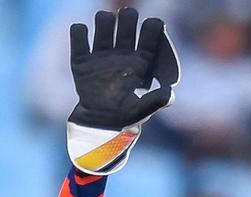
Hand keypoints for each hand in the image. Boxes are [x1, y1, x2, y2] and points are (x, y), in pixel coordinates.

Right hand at [66, 8, 179, 174]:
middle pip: (126, 23)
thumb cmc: (125, 118)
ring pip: (103, 23)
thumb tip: (171, 95)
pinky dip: (79, 31)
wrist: (100, 126)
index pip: (150, 37)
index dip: (152, 27)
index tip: (152, 24)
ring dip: (104, 20)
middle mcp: (123, 55)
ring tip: (104, 28)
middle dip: (128, 17)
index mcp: (141, 63)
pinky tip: (83, 35)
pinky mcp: (82, 61)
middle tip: (126, 18)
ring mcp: (102, 55)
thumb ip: (157, 100)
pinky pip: (78, 37)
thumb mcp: (142, 110)